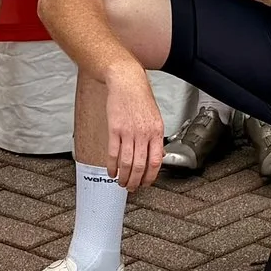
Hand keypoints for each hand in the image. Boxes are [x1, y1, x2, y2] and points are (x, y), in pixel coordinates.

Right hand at [102, 67, 164, 191]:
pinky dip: (112, 165)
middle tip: (132, 188)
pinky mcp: (114, 129)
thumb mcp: (155, 118)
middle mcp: (143, 133)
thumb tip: (159, 156)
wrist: (127, 82)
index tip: (147, 183)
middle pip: (140, 165)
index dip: (151, 176)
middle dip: (136, 181)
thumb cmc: (141, 99)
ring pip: (126, 162)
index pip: (156, 161)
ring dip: (124, 177)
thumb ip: (156, 138)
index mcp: (156, 132)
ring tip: (122, 183)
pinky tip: (111, 171)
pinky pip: (113, 153)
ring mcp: (128, 132)